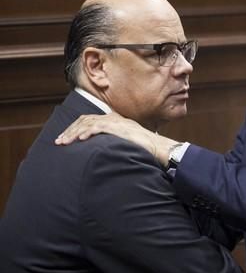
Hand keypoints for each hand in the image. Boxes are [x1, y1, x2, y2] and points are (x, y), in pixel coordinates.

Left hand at [55, 113, 177, 166]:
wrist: (160, 149)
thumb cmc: (147, 150)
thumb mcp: (127, 145)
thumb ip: (114, 144)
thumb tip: (103, 153)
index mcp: (116, 121)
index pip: (90, 120)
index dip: (76, 128)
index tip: (66, 139)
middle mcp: (115, 119)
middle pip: (86, 120)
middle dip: (70, 130)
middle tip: (59, 141)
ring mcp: (117, 122)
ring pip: (88, 123)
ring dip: (74, 133)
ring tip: (64, 142)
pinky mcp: (119, 128)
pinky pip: (98, 127)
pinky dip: (87, 132)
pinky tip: (79, 139)